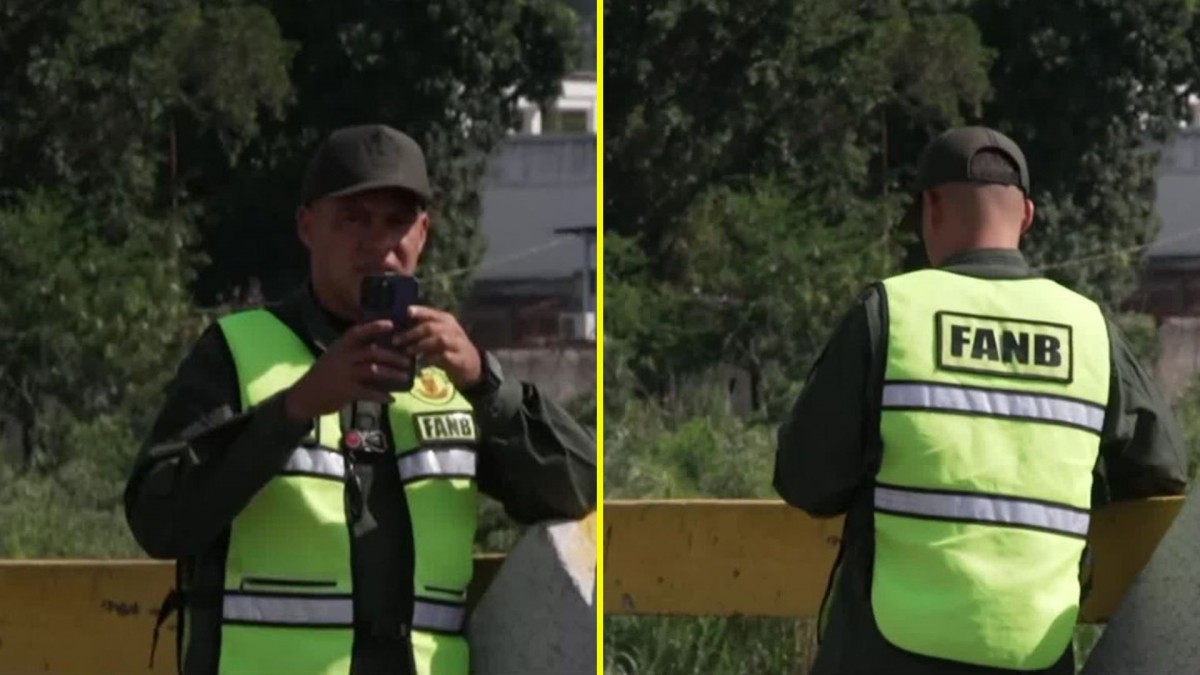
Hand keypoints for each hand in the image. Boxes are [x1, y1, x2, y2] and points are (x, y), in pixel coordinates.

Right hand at [284, 319, 413, 421]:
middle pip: (372, 352)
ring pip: (374, 370)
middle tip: (408, 361)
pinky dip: (381, 396)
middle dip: (393, 356)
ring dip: (392, 373)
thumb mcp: (333, 358)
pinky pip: (368, 392)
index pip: (358, 332)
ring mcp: (345, 374)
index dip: (374, 327)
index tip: (391, 324)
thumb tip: (377, 348)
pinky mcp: (346, 391)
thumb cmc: (322, 376)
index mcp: (340, 347)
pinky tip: (391, 399)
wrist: (303, 397)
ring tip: (405, 377)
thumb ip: (351, 352)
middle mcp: (343, 358)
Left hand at [395, 306, 481, 388]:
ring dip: (421, 345)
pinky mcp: (460, 359)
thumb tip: (400, 326)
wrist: (473, 365)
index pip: (432, 313)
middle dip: (412, 333)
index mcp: (447, 321)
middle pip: (431, 327)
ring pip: (439, 340)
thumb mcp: (440, 334)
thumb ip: (425, 328)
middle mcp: (453, 330)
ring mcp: (458, 344)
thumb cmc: (450, 348)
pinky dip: (431, 359)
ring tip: (408, 352)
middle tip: (397, 341)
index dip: (420, 311)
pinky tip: (421, 363)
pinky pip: (444, 356)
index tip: (407, 312)